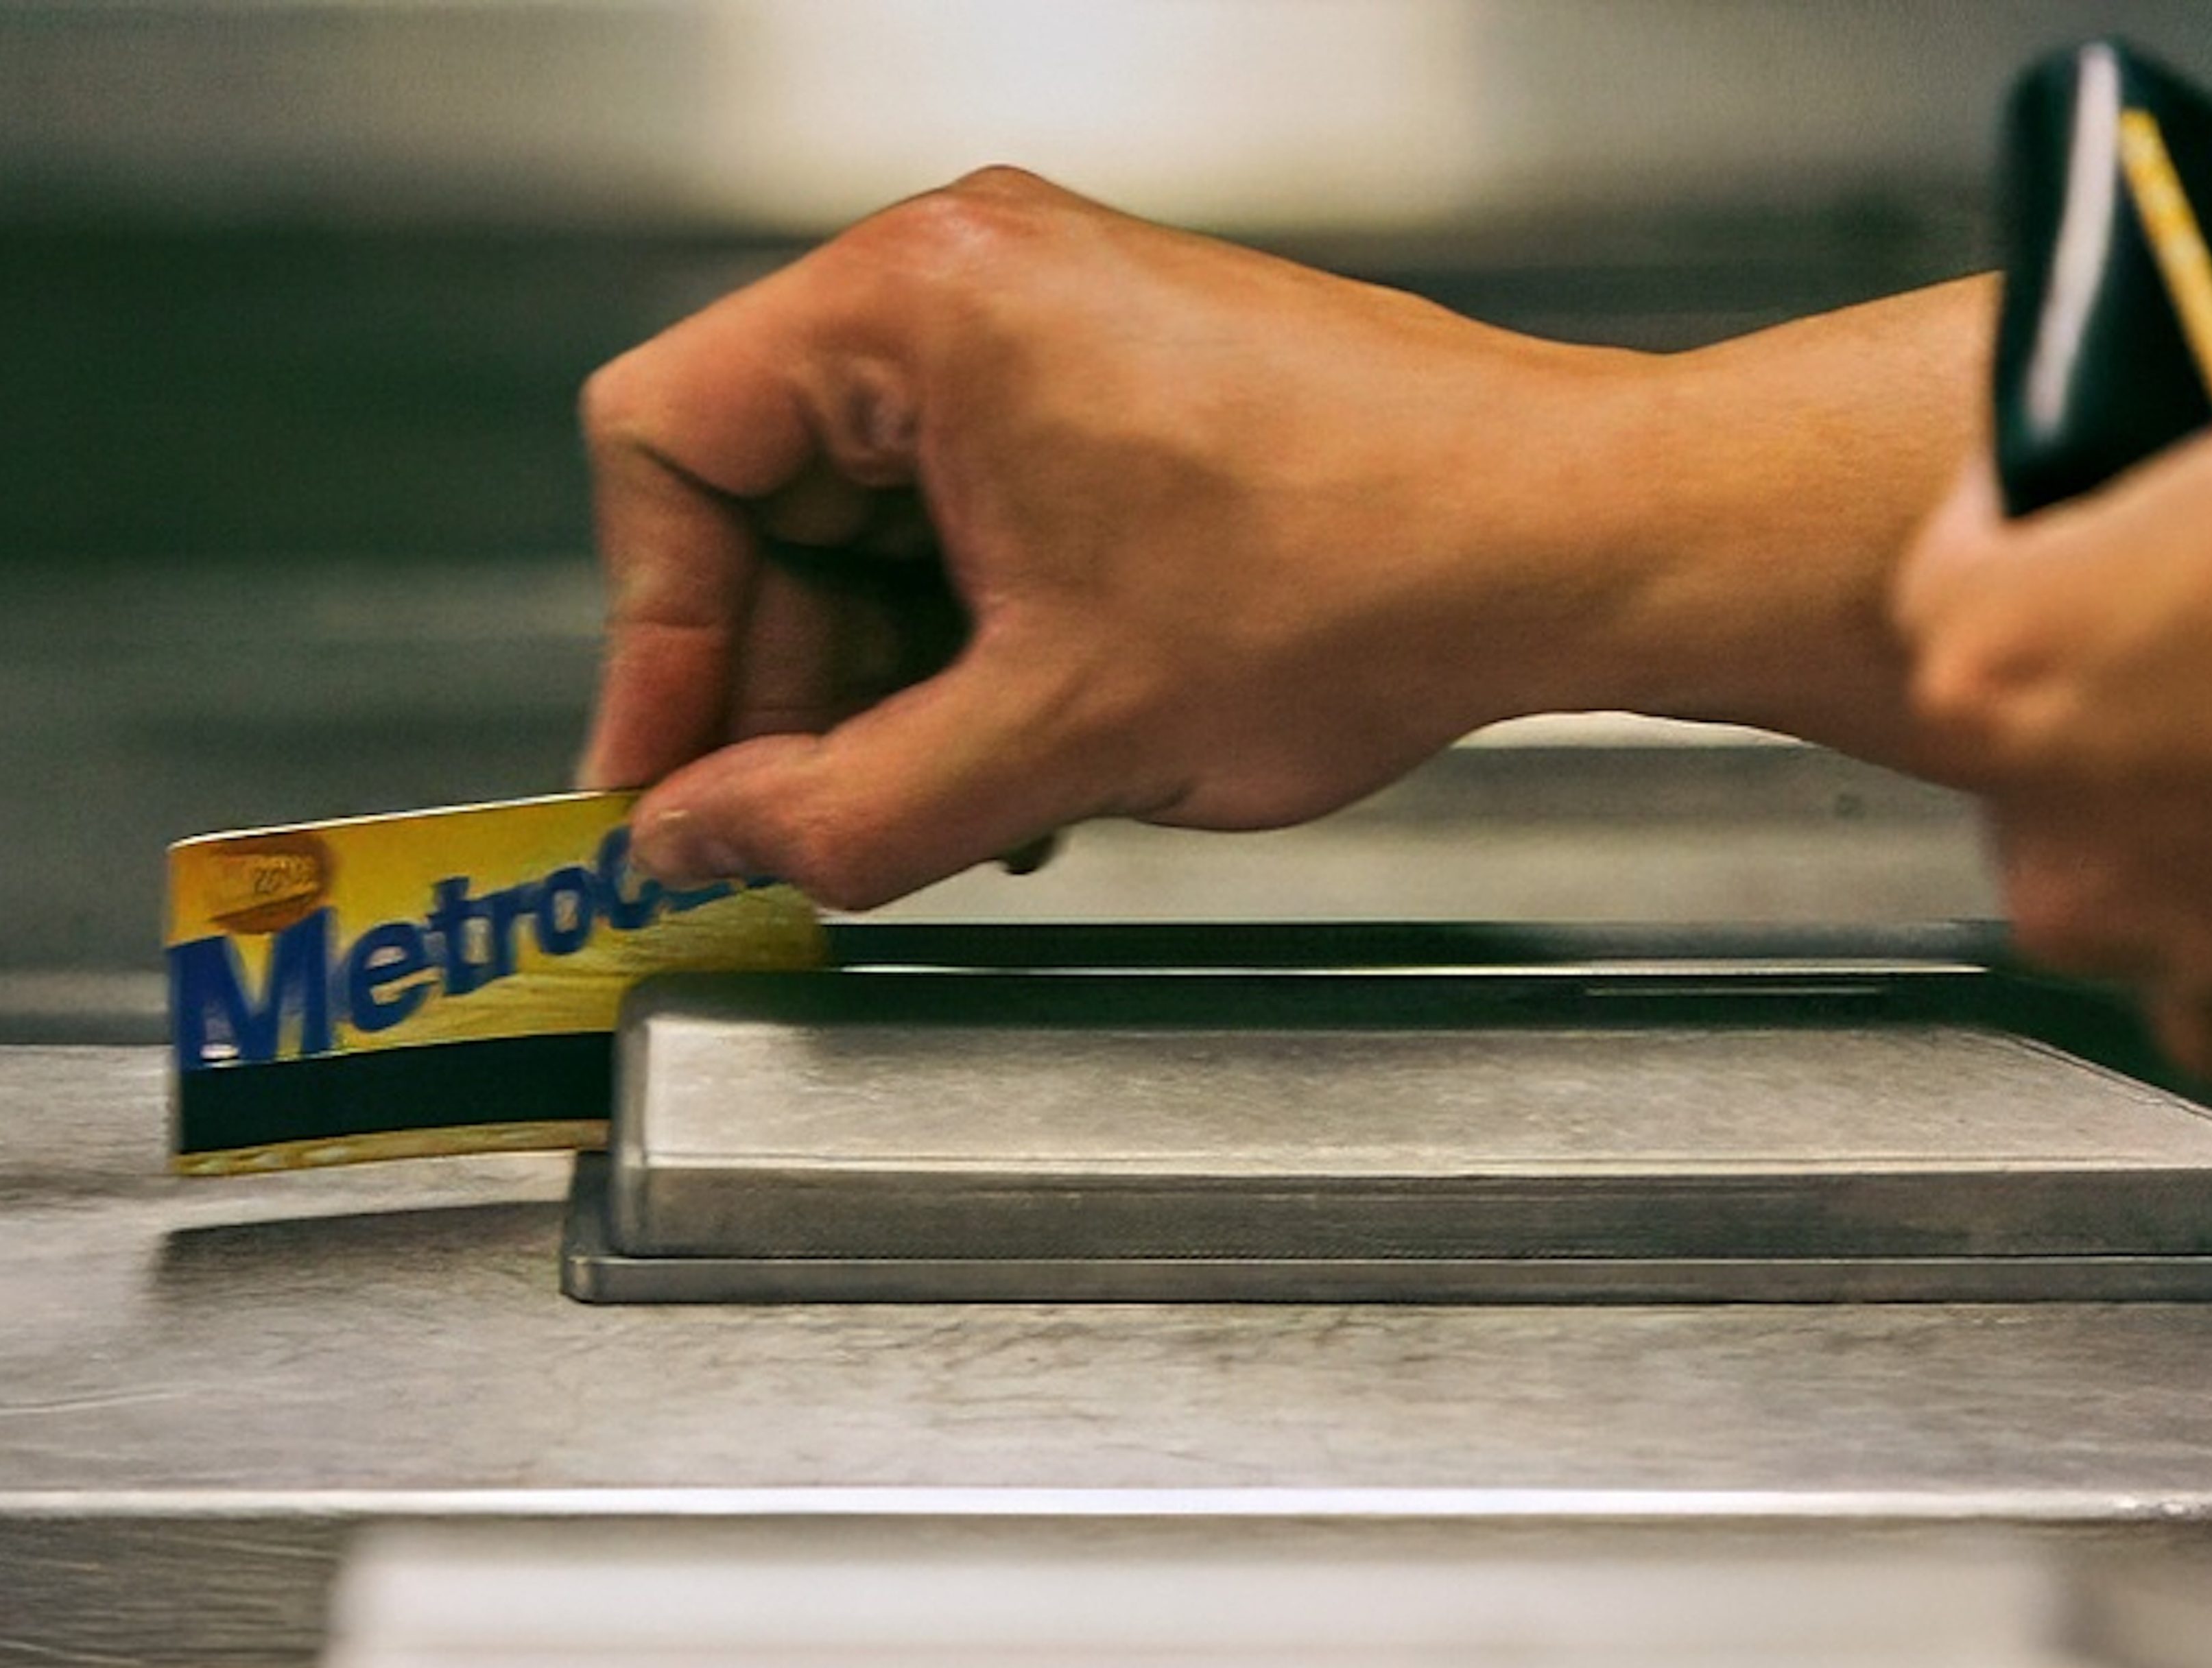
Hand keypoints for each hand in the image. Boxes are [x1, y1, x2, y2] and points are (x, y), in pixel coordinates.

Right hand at [576, 168, 1667, 908]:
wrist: (1564, 543)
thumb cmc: (1364, 572)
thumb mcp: (1058, 736)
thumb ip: (841, 811)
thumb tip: (701, 840)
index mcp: (923, 302)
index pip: (662, 444)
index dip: (647, 634)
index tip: (665, 773)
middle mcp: (975, 283)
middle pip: (761, 493)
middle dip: (779, 683)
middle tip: (794, 825)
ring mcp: (1049, 331)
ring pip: (869, 526)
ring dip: (882, 684)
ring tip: (946, 803)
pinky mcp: (1113, 393)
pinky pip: (969, 524)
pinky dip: (966, 647)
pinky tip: (1017, 754)